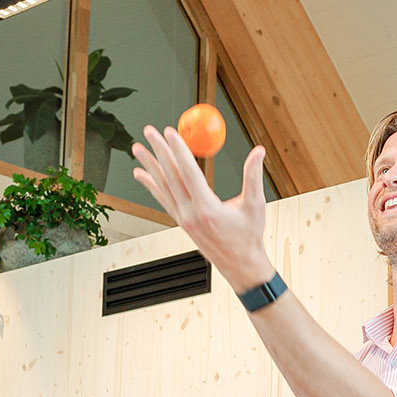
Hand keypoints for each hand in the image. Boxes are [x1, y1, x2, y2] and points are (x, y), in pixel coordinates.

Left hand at [130, 126, 272, 287]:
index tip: (171, 132)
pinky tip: (141, 173)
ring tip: (137, 148)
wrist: (240, 265)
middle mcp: (190, 214)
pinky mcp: (180, 222)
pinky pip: (162, 199)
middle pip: (170, 176)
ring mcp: (182, 219)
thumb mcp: (255, 205)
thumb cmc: (249, 236)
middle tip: (150, 131)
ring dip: (149, 165)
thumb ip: (253, 176)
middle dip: (159, 151)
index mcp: (207, 208)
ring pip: (162, 186)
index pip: (188, 173)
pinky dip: (150, 184)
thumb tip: (259, 150)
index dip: (179, 150)